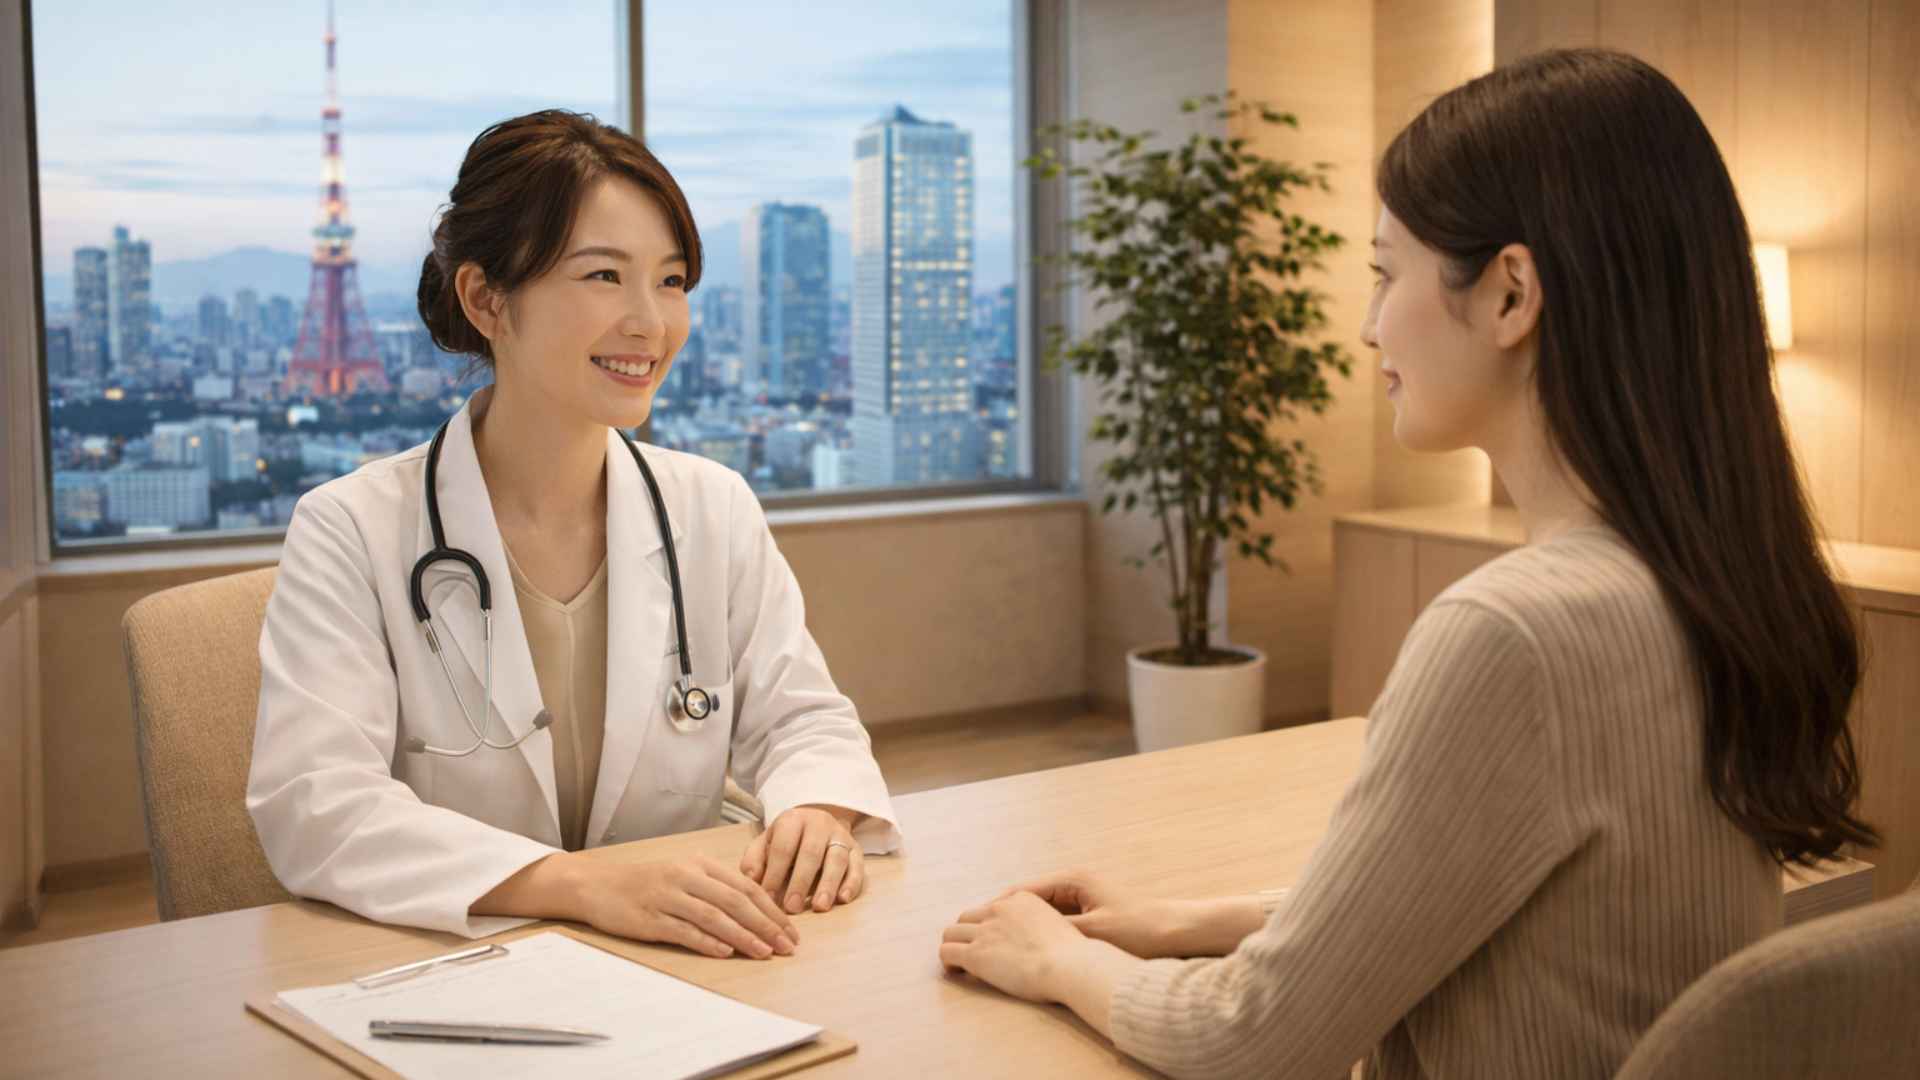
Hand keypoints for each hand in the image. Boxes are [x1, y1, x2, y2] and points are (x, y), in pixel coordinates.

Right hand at [573, 855, 798, 959]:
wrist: (596, 885)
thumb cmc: (645, 882)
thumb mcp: (683, 874)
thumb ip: (715, 887)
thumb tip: (754, 909)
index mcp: (699, 864)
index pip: (745, 886)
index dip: (771, 909)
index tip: (791, 930)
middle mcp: (686, 876)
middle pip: (736, 901)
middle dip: (766, 925)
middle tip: (787, 945)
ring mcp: (668, 897)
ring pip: (715, 917)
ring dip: (743, 936)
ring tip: (765, 952)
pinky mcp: (650, 919)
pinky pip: (685, 931)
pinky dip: (708, 942)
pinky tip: (726, 952)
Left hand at [742, 804, 865, 913]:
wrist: (815, 823)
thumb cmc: (785, 841)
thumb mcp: (764, 843)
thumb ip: (754, 859)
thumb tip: (751, 879)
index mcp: (792, 820)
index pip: (783, 847)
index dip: (775, 874)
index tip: (768, 899)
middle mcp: (819, 824)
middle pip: (811, 852)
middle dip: (800, 882)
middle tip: (792, 908)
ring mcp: (840, 836)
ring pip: (837, 859)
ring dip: (828, 884)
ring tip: (819, 907)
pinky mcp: (857, 850)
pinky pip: (858, 866)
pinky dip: (852, 883)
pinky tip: (843, 899)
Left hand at [939, 891, 1091, 1003]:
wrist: (1071, 965)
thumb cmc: (1073, 956)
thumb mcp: (1059, 927)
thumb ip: (1042, 926)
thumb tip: (1035, 942)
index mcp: (1021, 900)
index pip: (992, 908)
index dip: (988, 926)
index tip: (993, 941)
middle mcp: (1000, 909)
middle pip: (967, 917)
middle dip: (966, 933)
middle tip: (971, 951)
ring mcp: (986, 931)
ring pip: (951, 932)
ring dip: (954, 946)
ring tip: (958, 963)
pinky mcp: (976, 954)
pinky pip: (947, 952)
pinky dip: (948, 961)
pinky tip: (956, 972)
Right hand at [998, 868, 1193, 958]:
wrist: (1175, 931)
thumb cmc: (1138, 928)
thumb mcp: (1092, 932)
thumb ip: (1057, 931)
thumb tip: (1023, 934)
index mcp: (1072, 880)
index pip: (1023, 891)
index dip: (998, 908)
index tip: (978, 924)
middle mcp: (1074, 882)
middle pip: (1028, 898)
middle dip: (1006, 916)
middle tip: (981, 934)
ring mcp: (1082, 895)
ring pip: (1040, 910)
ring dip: (1022, 924)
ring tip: (998, 942)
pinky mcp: (1090, 910)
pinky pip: (1055, 919)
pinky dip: (1040, 930)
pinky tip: (1029, 947)